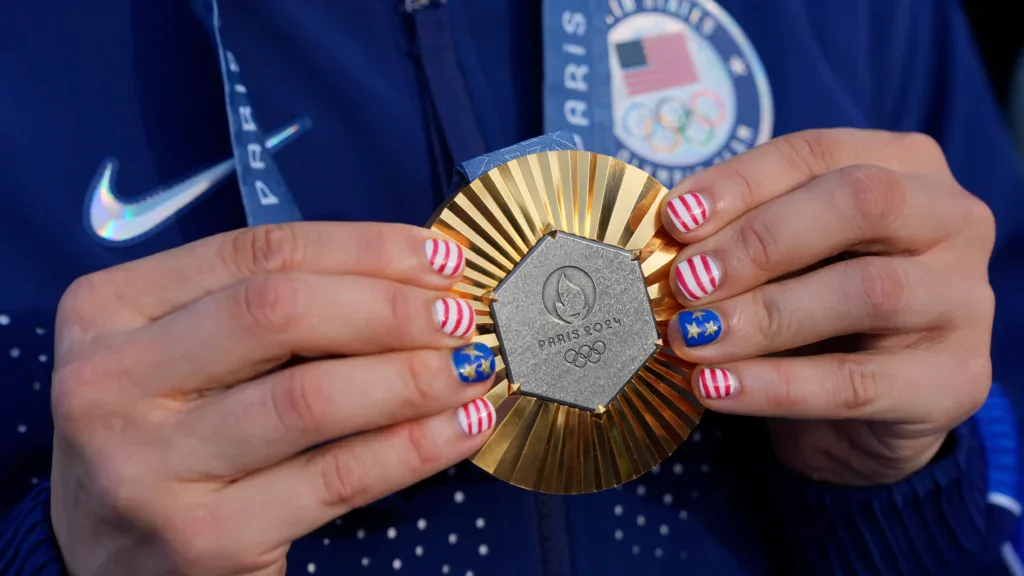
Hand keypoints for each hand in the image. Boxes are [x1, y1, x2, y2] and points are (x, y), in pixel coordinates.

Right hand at [50, 223, 496, 574]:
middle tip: (463, 315)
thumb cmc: (164, 436)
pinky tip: (464, 426)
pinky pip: (337, 477)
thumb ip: (266, 310)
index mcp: (107, 312)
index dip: (364, 248)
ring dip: (414, 375)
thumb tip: (413, 277)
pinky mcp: (204, 539)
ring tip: (475, 367)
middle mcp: (109, 383)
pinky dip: (415, 446)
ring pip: (312, 397)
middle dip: (392, 306)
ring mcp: (150, 467)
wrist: (102, 561)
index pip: (257, 252)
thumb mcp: (180, 356)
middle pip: (279, 313)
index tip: (442, 256)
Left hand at [661, 129, 994, 485]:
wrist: (867, 419)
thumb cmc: (816, 316)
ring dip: (763, 316)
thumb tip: (667, 240)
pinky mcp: (956, 381)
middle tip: (685, 281)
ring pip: (867, 293)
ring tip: (692, 338)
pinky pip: (857, 383)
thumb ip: (740, 238)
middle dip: (759, 241)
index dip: (740, 183)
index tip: (675, 220)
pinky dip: (775, 386)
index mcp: (906, 168)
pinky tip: (715, 388)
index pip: (816, 154)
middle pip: (860, 203)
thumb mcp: (783, 262)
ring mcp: (966, 301)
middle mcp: (952, 220)